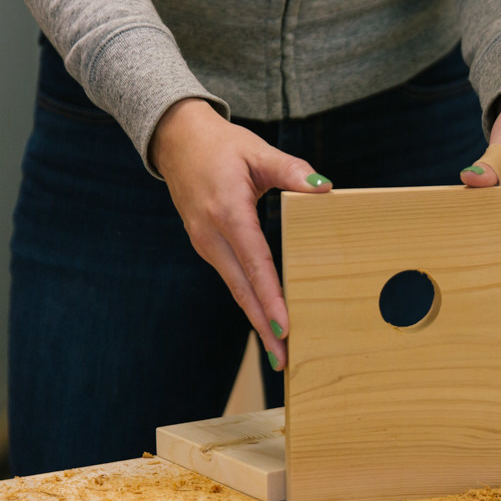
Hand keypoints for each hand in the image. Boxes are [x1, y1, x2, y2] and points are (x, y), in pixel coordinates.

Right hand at [149, 98, 331, 369]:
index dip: (270, 297)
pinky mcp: (207, 246)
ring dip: (256, 319)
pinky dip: (249, 301)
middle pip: (242, 289)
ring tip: (279, 350)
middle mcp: (211, 235)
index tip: (284, 326)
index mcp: (227, 211)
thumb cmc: (221, 146)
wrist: (176, 141)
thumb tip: (323, 188)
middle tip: (284, 360)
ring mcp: (205, 243)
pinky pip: (232, 279)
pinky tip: (266, 319)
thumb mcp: (257, 151)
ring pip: (236, 288)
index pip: (255, 262)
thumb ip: (291, 170)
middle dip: (263, 326)